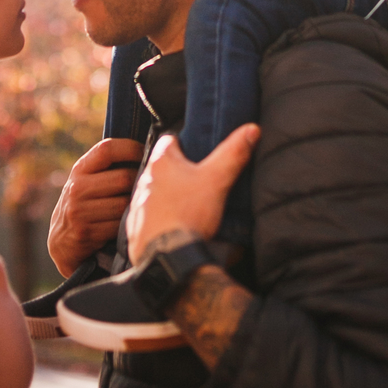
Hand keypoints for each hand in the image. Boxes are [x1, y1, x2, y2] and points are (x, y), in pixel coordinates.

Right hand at [46, 138, 142, 275]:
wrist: (60, 242)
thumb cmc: (83, 205)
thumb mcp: (86, 181)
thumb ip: (106, 168)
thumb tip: (146, 152)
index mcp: (79, 170)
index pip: (107, 149)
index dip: (131, 148)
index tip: (146, 152)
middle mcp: (77, 188)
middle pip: (123, 178)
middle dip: (141, 182)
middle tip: (151, 186)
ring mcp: (80, 211)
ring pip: (124, 204)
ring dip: (136, 206)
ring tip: (141, 206)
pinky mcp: (87, 232)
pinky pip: (119, 225)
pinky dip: (128, 224)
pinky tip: (129, 223)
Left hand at [126, 125, 259, 266]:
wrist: (167, 258)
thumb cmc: (188, 214)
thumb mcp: (217, 180)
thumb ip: (233, 153)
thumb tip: (251, 129)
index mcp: (161, 162)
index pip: (169, 140)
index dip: (184, 143)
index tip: (197, 151)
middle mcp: (145, 180)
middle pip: (162, 167)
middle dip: (177, 171)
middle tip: (197, 180)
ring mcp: (138, 204)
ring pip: (155, 192)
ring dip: (167, 195)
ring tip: (188, 205)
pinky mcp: (136, 227)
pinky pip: (149, 216)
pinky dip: (160, 218)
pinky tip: (175, 226)